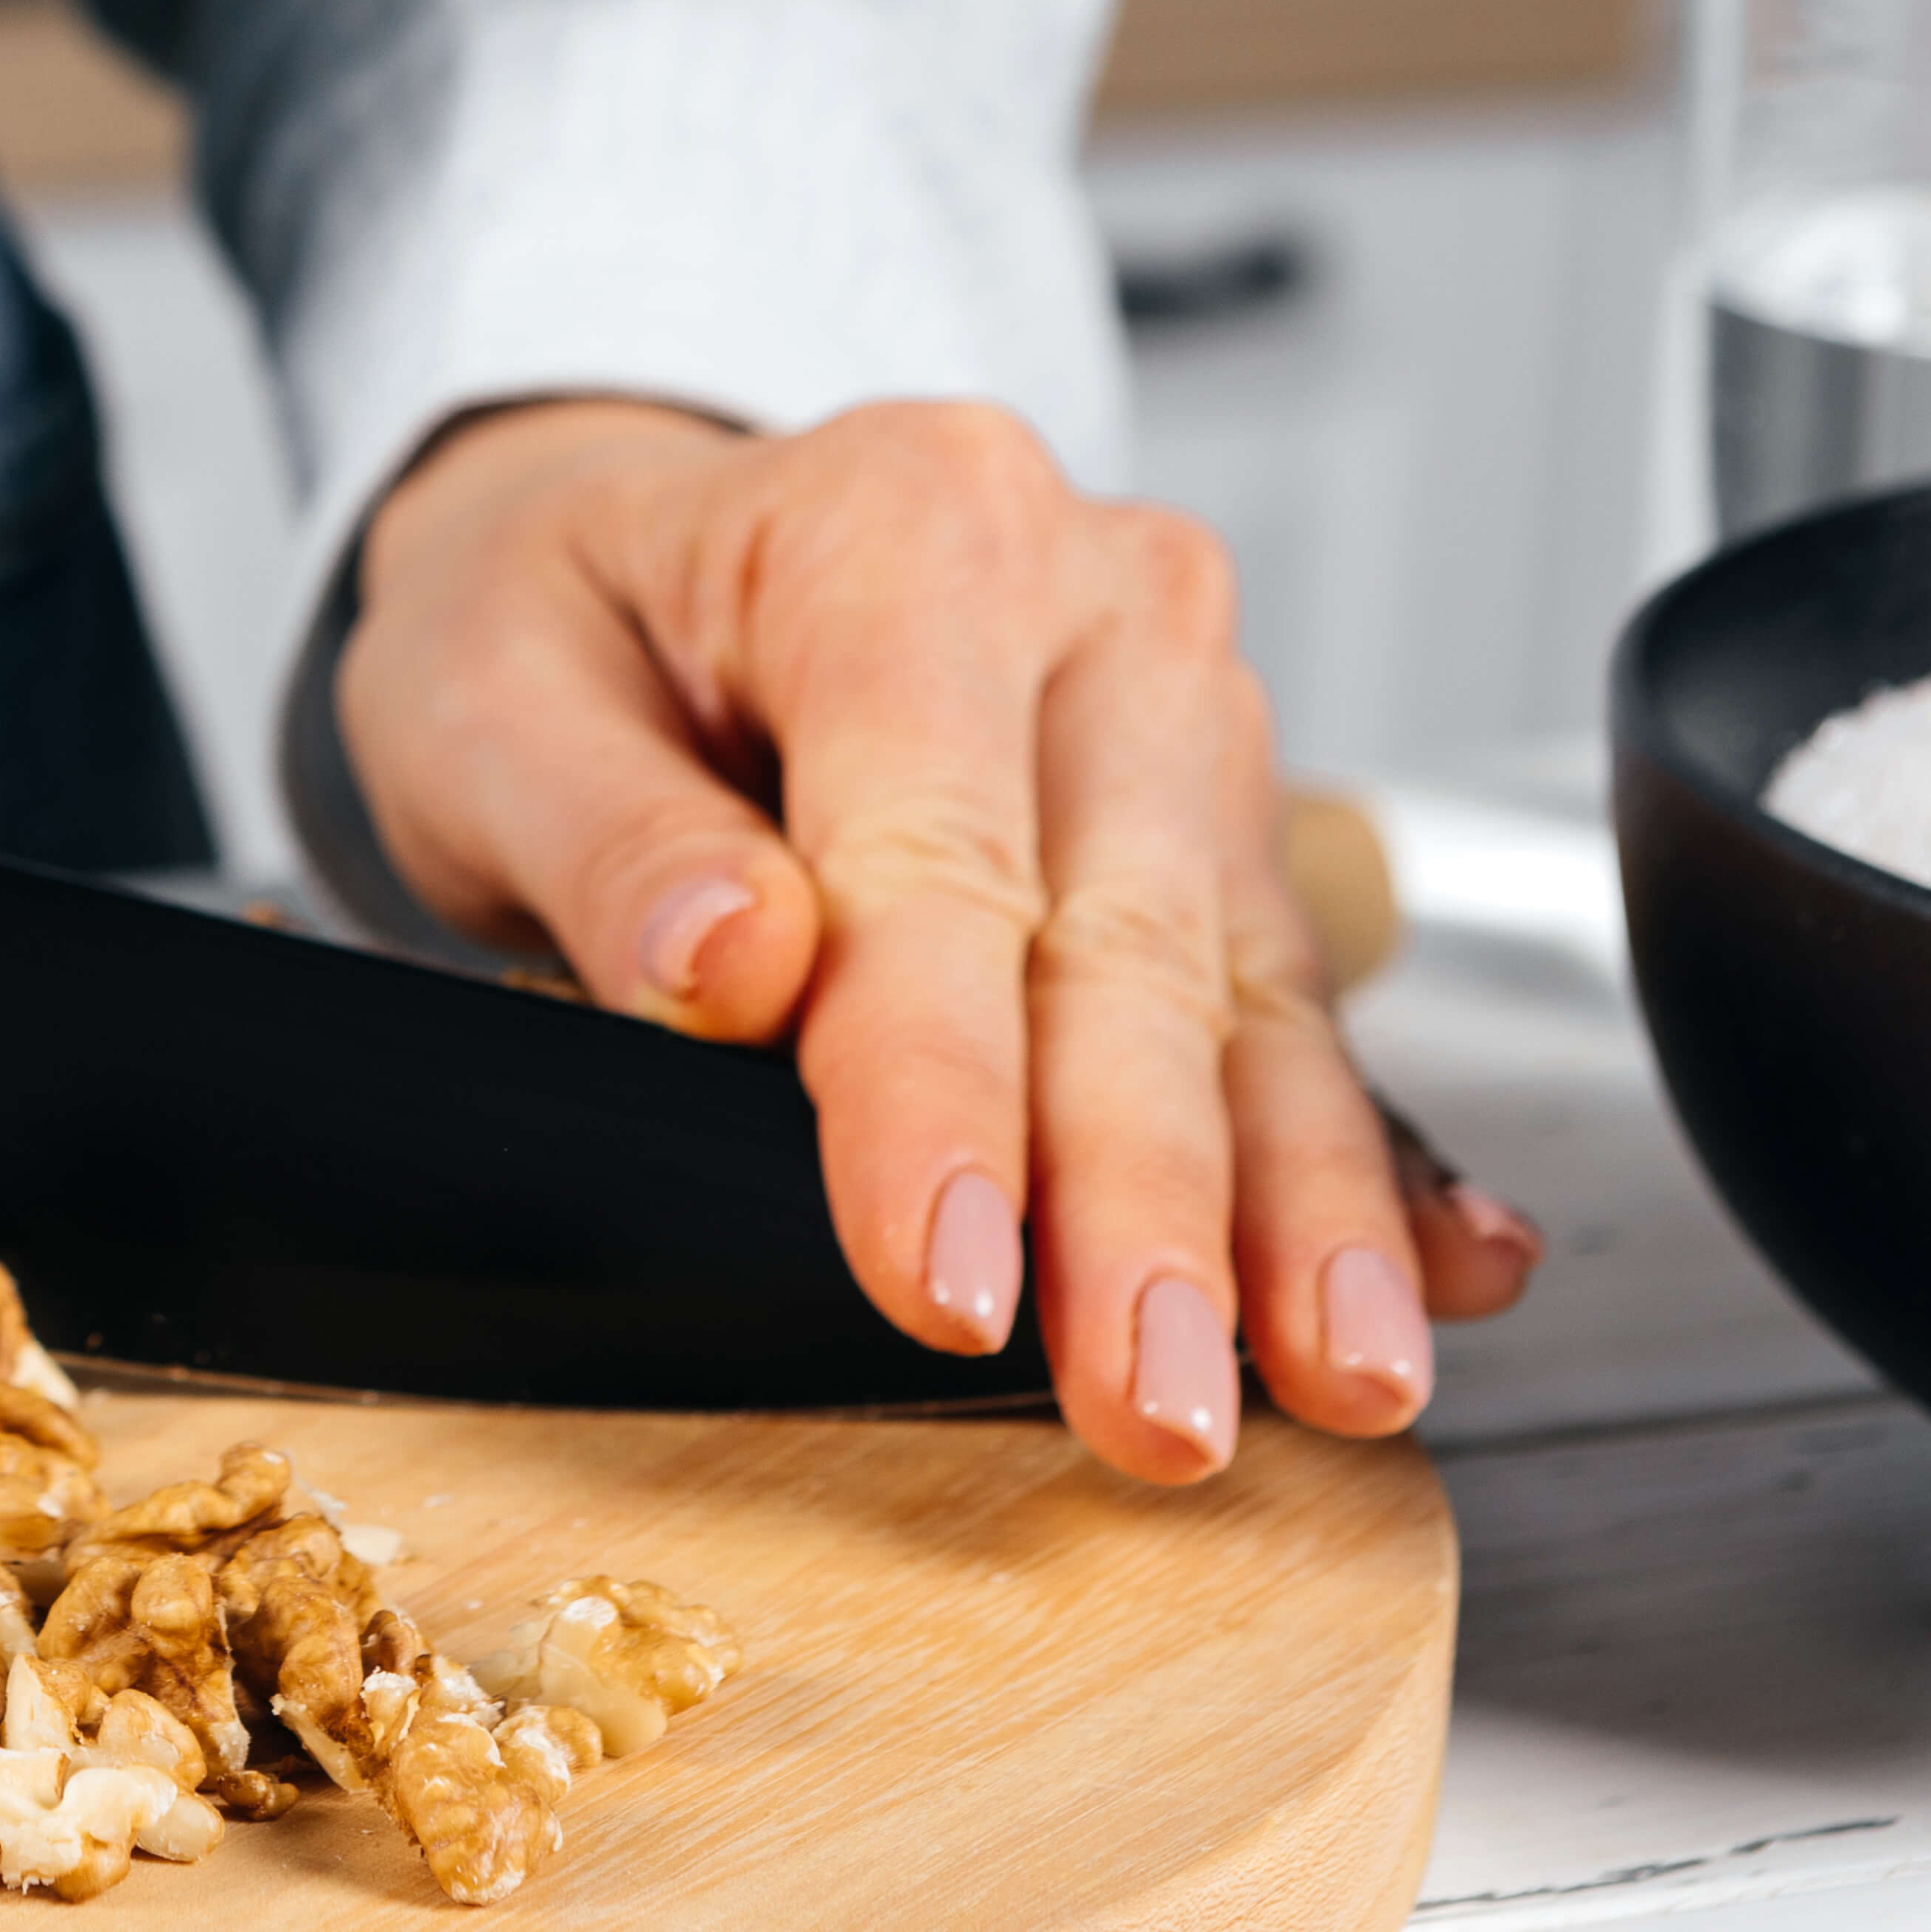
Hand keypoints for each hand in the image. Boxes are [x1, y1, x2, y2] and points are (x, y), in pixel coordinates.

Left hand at [334, 396, 1540, 1482]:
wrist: (630, 541)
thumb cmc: (555, 614)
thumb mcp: (484, 693)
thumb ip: (610, 838)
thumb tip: (739, 965)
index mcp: (906, 530)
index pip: (934, 861)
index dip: (940, 1089)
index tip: (947, 1281)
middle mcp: (1086, 603)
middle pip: (1128, 943)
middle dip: (1146, 1202)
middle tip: (1149, 1401)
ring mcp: (1177, 710)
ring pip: (1249, 992)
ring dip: (1290, 1210)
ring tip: (1336, 1381)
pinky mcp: (1215, 821)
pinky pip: (1295, 999)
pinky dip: (1361, 1151)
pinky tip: (1446, 1269)